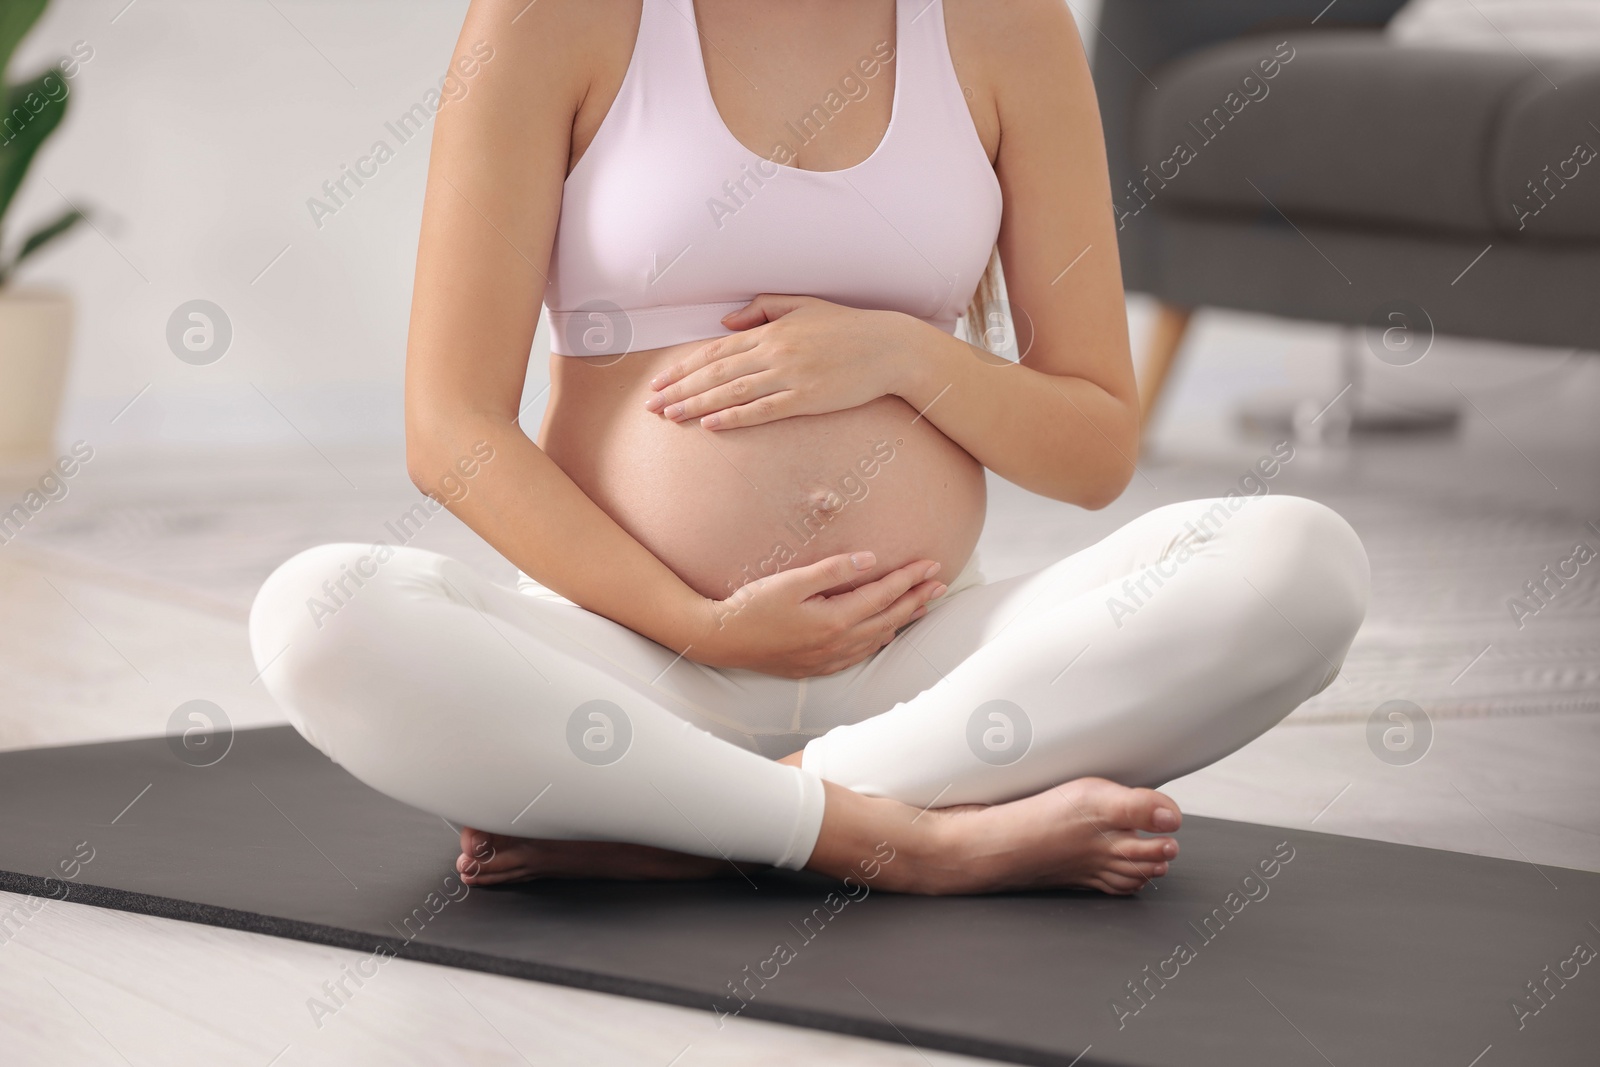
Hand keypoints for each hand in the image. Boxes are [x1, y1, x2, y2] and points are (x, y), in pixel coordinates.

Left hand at [643, 295, 916, 429]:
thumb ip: (762, 309)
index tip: (660, 380)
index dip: (684, 367)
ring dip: (697, 405)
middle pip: (716, 373)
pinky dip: (734, 417)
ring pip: (732, 392)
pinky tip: (711, 425)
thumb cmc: (848, 328)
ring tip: (670, 416)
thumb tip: (725, 322)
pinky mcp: (807, 398)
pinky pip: (762, 410)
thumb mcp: (803, 306)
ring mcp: (790, 375)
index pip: (716, 350)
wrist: (889, 347)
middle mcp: (775, 351)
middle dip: (680, 389)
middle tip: (652, 404)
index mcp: (771, 330)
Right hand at [689, 550, 947, 677]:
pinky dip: (879, 639)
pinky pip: (859, 654)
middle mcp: (837, 644)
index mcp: (834, 620)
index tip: (931, 564)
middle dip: (916, 599)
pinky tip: (884, 633)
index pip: (883, 595)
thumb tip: (870, 560)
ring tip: (922, 606)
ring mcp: (827, 658)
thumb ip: (832, 570)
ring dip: (902, 620)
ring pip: (877, 638)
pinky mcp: (816, 666)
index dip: (909, 579)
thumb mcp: (791, 581)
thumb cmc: (751, 607)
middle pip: (888, 618)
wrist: (721, 640)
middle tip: (940, 583)